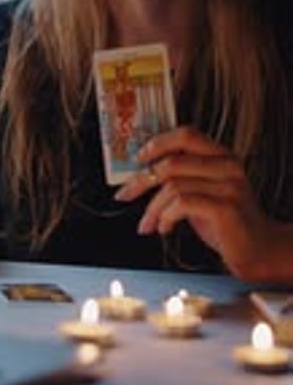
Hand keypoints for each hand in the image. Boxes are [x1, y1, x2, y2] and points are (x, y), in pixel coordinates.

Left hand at [114, 125, 274, 281]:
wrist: (259, 250)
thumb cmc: (226, 222)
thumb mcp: (203, 191)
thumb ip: (182, 177)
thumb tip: (143, 173)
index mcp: (222, 155)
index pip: (186, 134)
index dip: (158, 143)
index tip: (139, 158)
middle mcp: (228, 165)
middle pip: (172, 162)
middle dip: (141, 181)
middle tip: (125, 195)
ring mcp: (229, 185)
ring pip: (173, 185)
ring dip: (152, 208)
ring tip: (148, 224)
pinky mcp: (226, 207)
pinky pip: (182, 204)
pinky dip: (165, 217)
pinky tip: (164, 228)